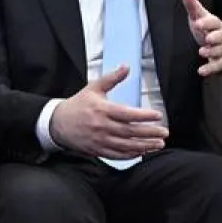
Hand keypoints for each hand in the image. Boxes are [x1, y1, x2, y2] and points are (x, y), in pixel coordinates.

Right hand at [50, 65, 167, 159]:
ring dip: (144, 146)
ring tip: (159, 144)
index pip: (127, 114)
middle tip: (164, 132)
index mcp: (102, 110)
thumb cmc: (78, 105)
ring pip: (126, 145)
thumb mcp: (93, 88)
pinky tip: (143, 152)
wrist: (57, 123)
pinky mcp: (97, 150)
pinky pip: (117, 155)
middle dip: (149, 133)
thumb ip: (112, 78)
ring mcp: (99, 140)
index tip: (158, 115)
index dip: (144, 116)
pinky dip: (131, 155)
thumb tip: (126, 67)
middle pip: (130, 131)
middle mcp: (102, 126)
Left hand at [182, 0, 221, 76]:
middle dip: (216, 37)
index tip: (198, 23)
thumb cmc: (209, 29)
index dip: (207, 23)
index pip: (214, 22)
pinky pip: (219, 65)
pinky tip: (202, 71)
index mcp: (217, 25)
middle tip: (208, 38)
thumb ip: (193, 6)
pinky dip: (211, 68)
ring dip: (213, 51)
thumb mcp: (200, 17)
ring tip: (201, 51)